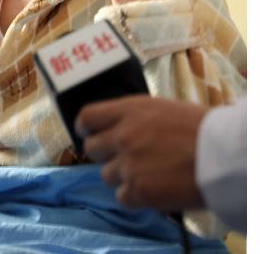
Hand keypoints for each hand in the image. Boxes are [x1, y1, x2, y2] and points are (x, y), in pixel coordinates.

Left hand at [75, 95, 206, 210]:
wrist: (221, 154)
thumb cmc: (199, 127)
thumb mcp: (161, 108)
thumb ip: (134, 117)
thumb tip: (118, 127)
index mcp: (129, 110)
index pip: (87, 117)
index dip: (84, 128)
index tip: (86, 133)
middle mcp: (122, 135)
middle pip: (91, 148)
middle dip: (103, 154)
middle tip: (120, 157)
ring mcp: (128, 164)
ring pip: (106, 175)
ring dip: (121, 176)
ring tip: (146, 173)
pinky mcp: (138, 190)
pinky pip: (122, 197)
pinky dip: (134, 196)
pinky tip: (152, 189)